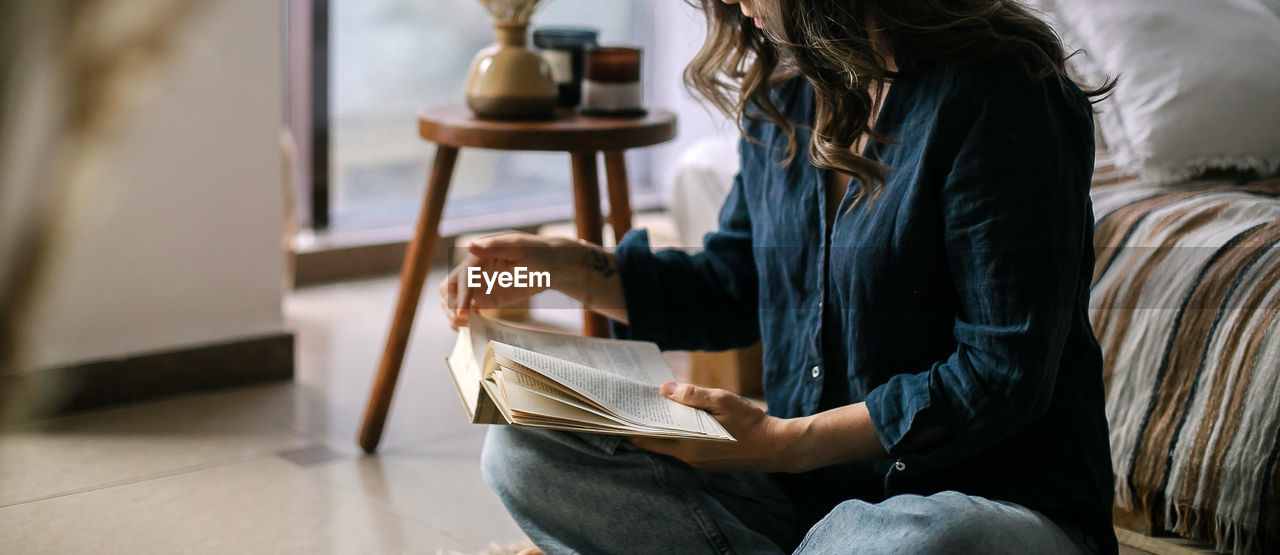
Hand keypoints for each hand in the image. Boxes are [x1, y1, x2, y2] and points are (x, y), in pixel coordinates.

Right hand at [438, 232, 579, 328]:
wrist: (550, 265)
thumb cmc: (537, 251)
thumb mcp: (519, 247)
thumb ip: (495, 247)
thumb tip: (470, 246)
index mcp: (478, 255)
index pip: (463, 277)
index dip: (462, 295)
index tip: (463, 313)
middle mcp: (473, 270)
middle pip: (449, 288)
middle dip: (451, 304)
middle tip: (463, 320)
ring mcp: (477, 286)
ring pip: (453, 300)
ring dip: (454, 313)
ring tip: (466, 326)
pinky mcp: (484, 299)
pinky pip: (467, 310)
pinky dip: (464, 319)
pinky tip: (471, 327)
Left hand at [630, 382, 805, 472]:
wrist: (777, 447)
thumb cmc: (750, 423)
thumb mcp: (722, 401)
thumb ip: (693, 395)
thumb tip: (665, 389)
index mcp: (688, 446)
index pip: (647, 440)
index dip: (633, 426)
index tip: (624, 410)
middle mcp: (690, 459)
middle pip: (657, 443)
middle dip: (646, 425)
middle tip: (637, 405)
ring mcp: (700, 463)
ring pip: (672, 445)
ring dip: (664, 429)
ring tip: (658, 408)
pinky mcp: (710, 462)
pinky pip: (687, 447)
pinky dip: (680, 434)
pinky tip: (683, 418)